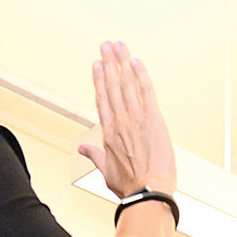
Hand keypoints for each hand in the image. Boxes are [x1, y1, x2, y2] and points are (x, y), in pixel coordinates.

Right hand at [79, 41, 175, 197]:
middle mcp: (120, 121)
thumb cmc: (129, 186)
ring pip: (127, 84)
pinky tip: (135, 61)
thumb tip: (83, 148)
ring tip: (117, 46)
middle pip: (112, 86)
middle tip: (105, 45)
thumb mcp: (106, 171)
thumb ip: (95, 155)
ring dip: (122, 62)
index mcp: (109, 133)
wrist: (148, 191)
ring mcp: (136, 119)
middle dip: (108, 63)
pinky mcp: (153, 119)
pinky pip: (146, 91)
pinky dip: (140, 75)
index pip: (102, 99)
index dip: (99, 80)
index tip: (96, 64)